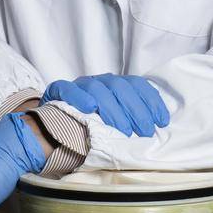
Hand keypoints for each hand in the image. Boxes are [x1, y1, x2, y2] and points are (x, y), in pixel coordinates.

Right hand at [42, 74, 170, 136]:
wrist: (51, 126)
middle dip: (136, 109)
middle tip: (145, 131)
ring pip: (97, 88)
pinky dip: (79, 96)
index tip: (161, 121)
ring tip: (124, 129)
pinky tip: (89, 108)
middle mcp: (98, 81)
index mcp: (114, 85)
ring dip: (113, 108)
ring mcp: (78, 84)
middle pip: (119, 87)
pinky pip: (68, 89)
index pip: (136, 85)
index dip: (151, 101)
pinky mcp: (57, 90)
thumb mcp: (113, 123)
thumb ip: (130, 120)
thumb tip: (155, 129)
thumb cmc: (88, 128)